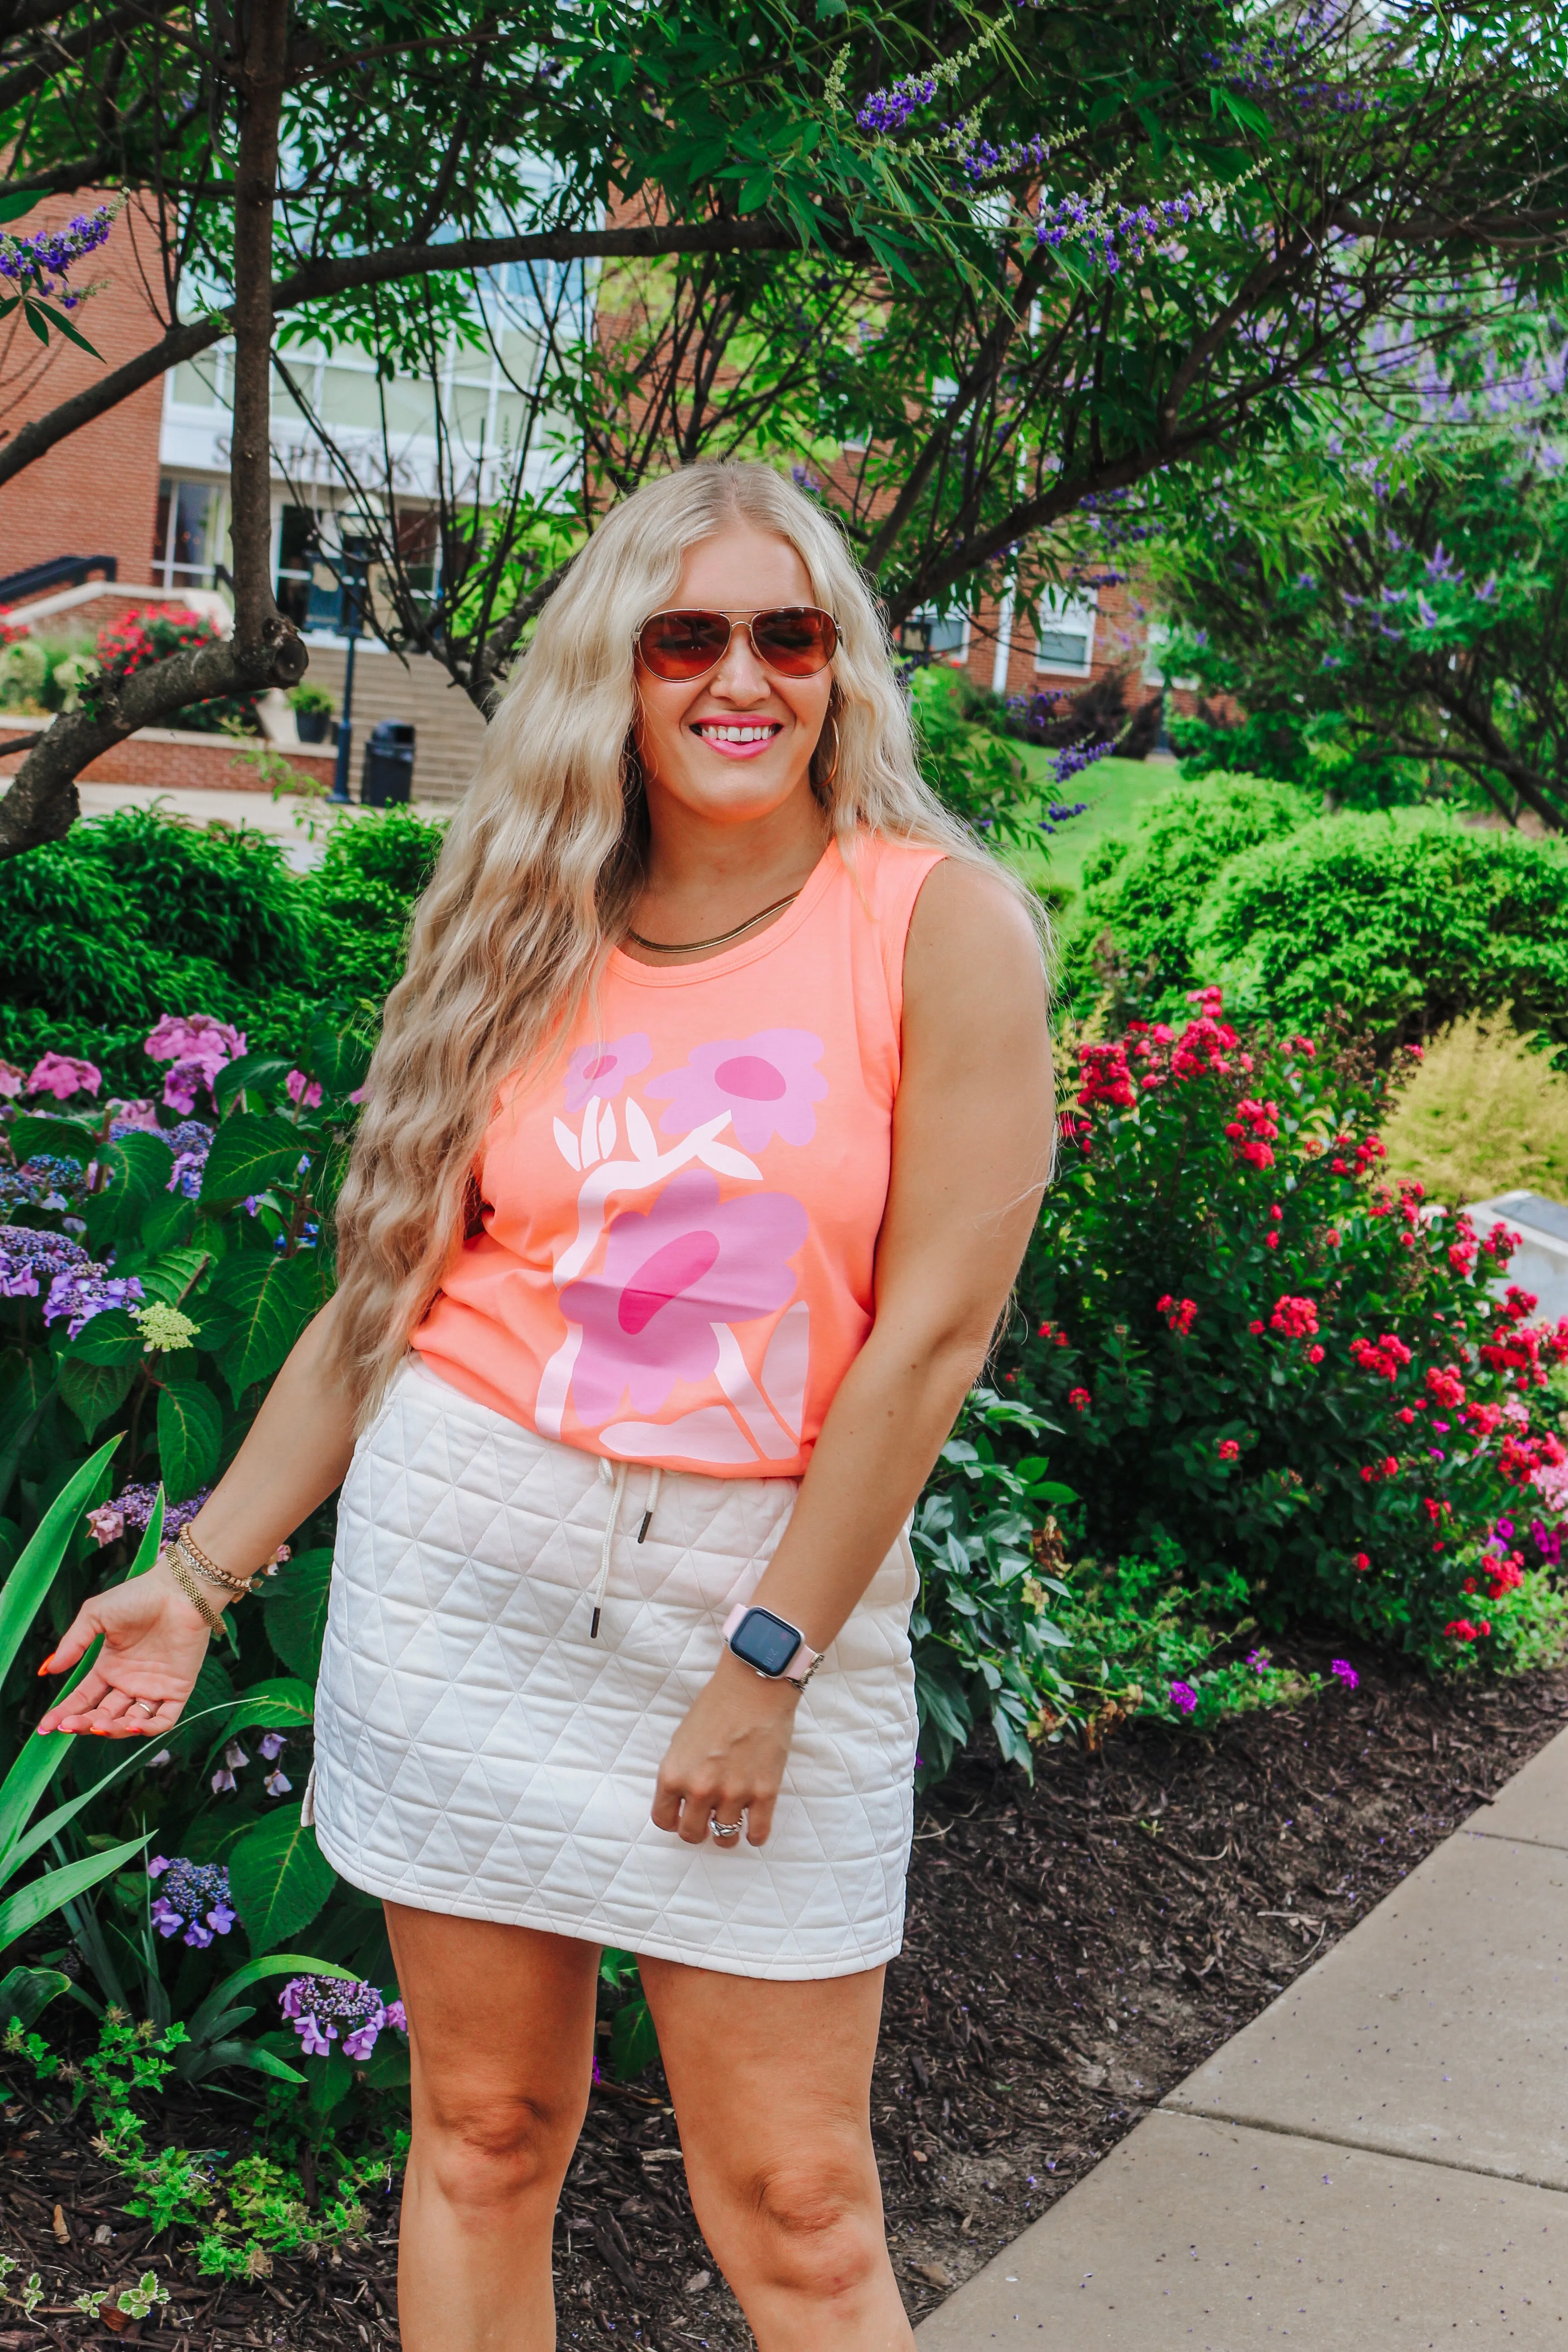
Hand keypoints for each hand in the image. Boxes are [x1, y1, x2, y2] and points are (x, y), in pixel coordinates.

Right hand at [36, 1556, 213, 1739]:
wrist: (179, 1590)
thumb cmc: (139, 1596)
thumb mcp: (95, 1615)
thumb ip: (73, 1644)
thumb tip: (48, 1670)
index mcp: (110, 1667)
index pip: (84, 1698)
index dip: (66, 1713)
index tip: (45, 1727)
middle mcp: (130, 1681)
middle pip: (103, 1714)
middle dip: (84, 1724)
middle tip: (69, 1726)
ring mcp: (153, 1687)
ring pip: (130, 1722)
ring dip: (113, 1729)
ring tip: (99, 1725)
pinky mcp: (178, 1689)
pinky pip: (164, 1720)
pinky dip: (150, 1728)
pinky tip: (133, 1725)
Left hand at [652, 1649, 800, 1848]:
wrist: (754, 1685)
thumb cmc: (716, 1706)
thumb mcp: (682, 1740)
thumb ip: (680, 1773)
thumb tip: (682, 1800)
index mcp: (673, 1775)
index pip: (664, 1820)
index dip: (674, 1820)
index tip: (683, 1816)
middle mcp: (700, 1789)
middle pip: (692, 1834)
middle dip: (699, 1830)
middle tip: (708, 1820)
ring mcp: (733, 1793)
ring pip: (724, 1838)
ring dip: (726, 1834)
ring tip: (732, 1822)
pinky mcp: (764, 1793)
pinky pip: (757, 1833)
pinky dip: (754, 1835)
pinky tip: (753, 1826)